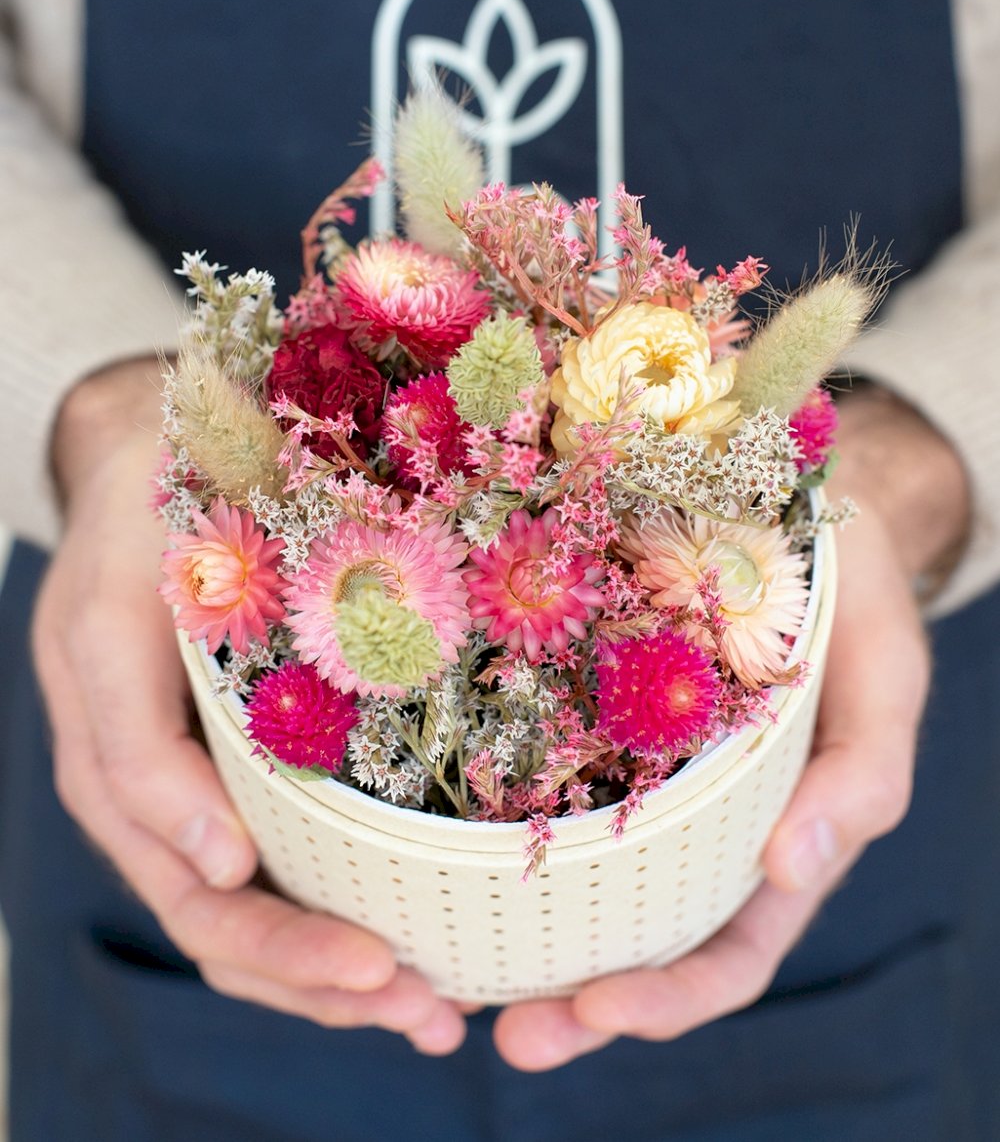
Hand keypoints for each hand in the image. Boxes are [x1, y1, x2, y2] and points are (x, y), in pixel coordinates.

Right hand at [32, 359, 464, 1053]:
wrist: (144, 459)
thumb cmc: (138, 525)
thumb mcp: (114, 618)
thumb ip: (141, 744)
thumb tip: (219, 866)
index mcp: (116, 766)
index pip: (196, 894)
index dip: (284, 942)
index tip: (379, 963)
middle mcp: (152, 795)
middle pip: (231, 928)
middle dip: (328, 981)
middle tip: (430, 1014)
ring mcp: (189, 784)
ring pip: (252, 914)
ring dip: (338, 977)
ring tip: (434, 1012)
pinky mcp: (228, 762)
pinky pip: (273, 861)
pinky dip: (333, 910)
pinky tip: (405, 935)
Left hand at [493, 385, 969, 1070]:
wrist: (783, 494)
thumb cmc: (844, 586)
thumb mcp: (882, 669)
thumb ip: (863, 772)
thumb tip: (794, 870)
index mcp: (773, 833)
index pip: (726, 948)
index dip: (668, 997)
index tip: (593, 1009)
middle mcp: (694, 822)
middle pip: (635, 940)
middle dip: (571, 1000)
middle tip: (494, 1028)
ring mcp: (634, 774)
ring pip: (576, 882)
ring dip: (518, 939)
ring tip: (442, 979)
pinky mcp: (583, 715)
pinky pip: (536, 783)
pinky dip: (488, 833)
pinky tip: (428, 849)